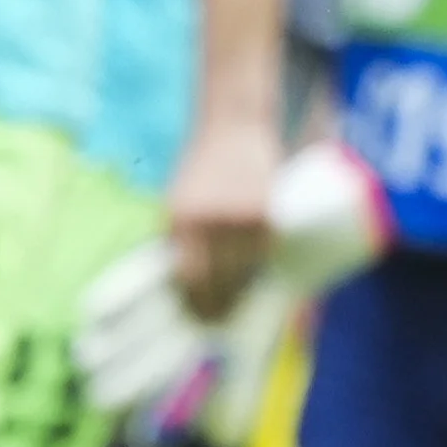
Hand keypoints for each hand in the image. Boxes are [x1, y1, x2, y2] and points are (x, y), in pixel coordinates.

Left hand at [165, 112, 278, 316]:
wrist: (233, 125)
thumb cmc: (203, 168)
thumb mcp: (179, 202)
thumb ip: (182, 240)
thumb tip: (187, 289)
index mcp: (180, 220)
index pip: (188, 278)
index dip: (195, 304)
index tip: (200, 319)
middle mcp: (209, 221)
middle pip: (219, 281)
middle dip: (221, 305)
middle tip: (222, 321)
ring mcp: (240, 217)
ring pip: (246, 271)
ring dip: (243, 290)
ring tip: (240, 300)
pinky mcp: (267, 212)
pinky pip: (265, 253)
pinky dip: (261, 266)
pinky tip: (258, 275)